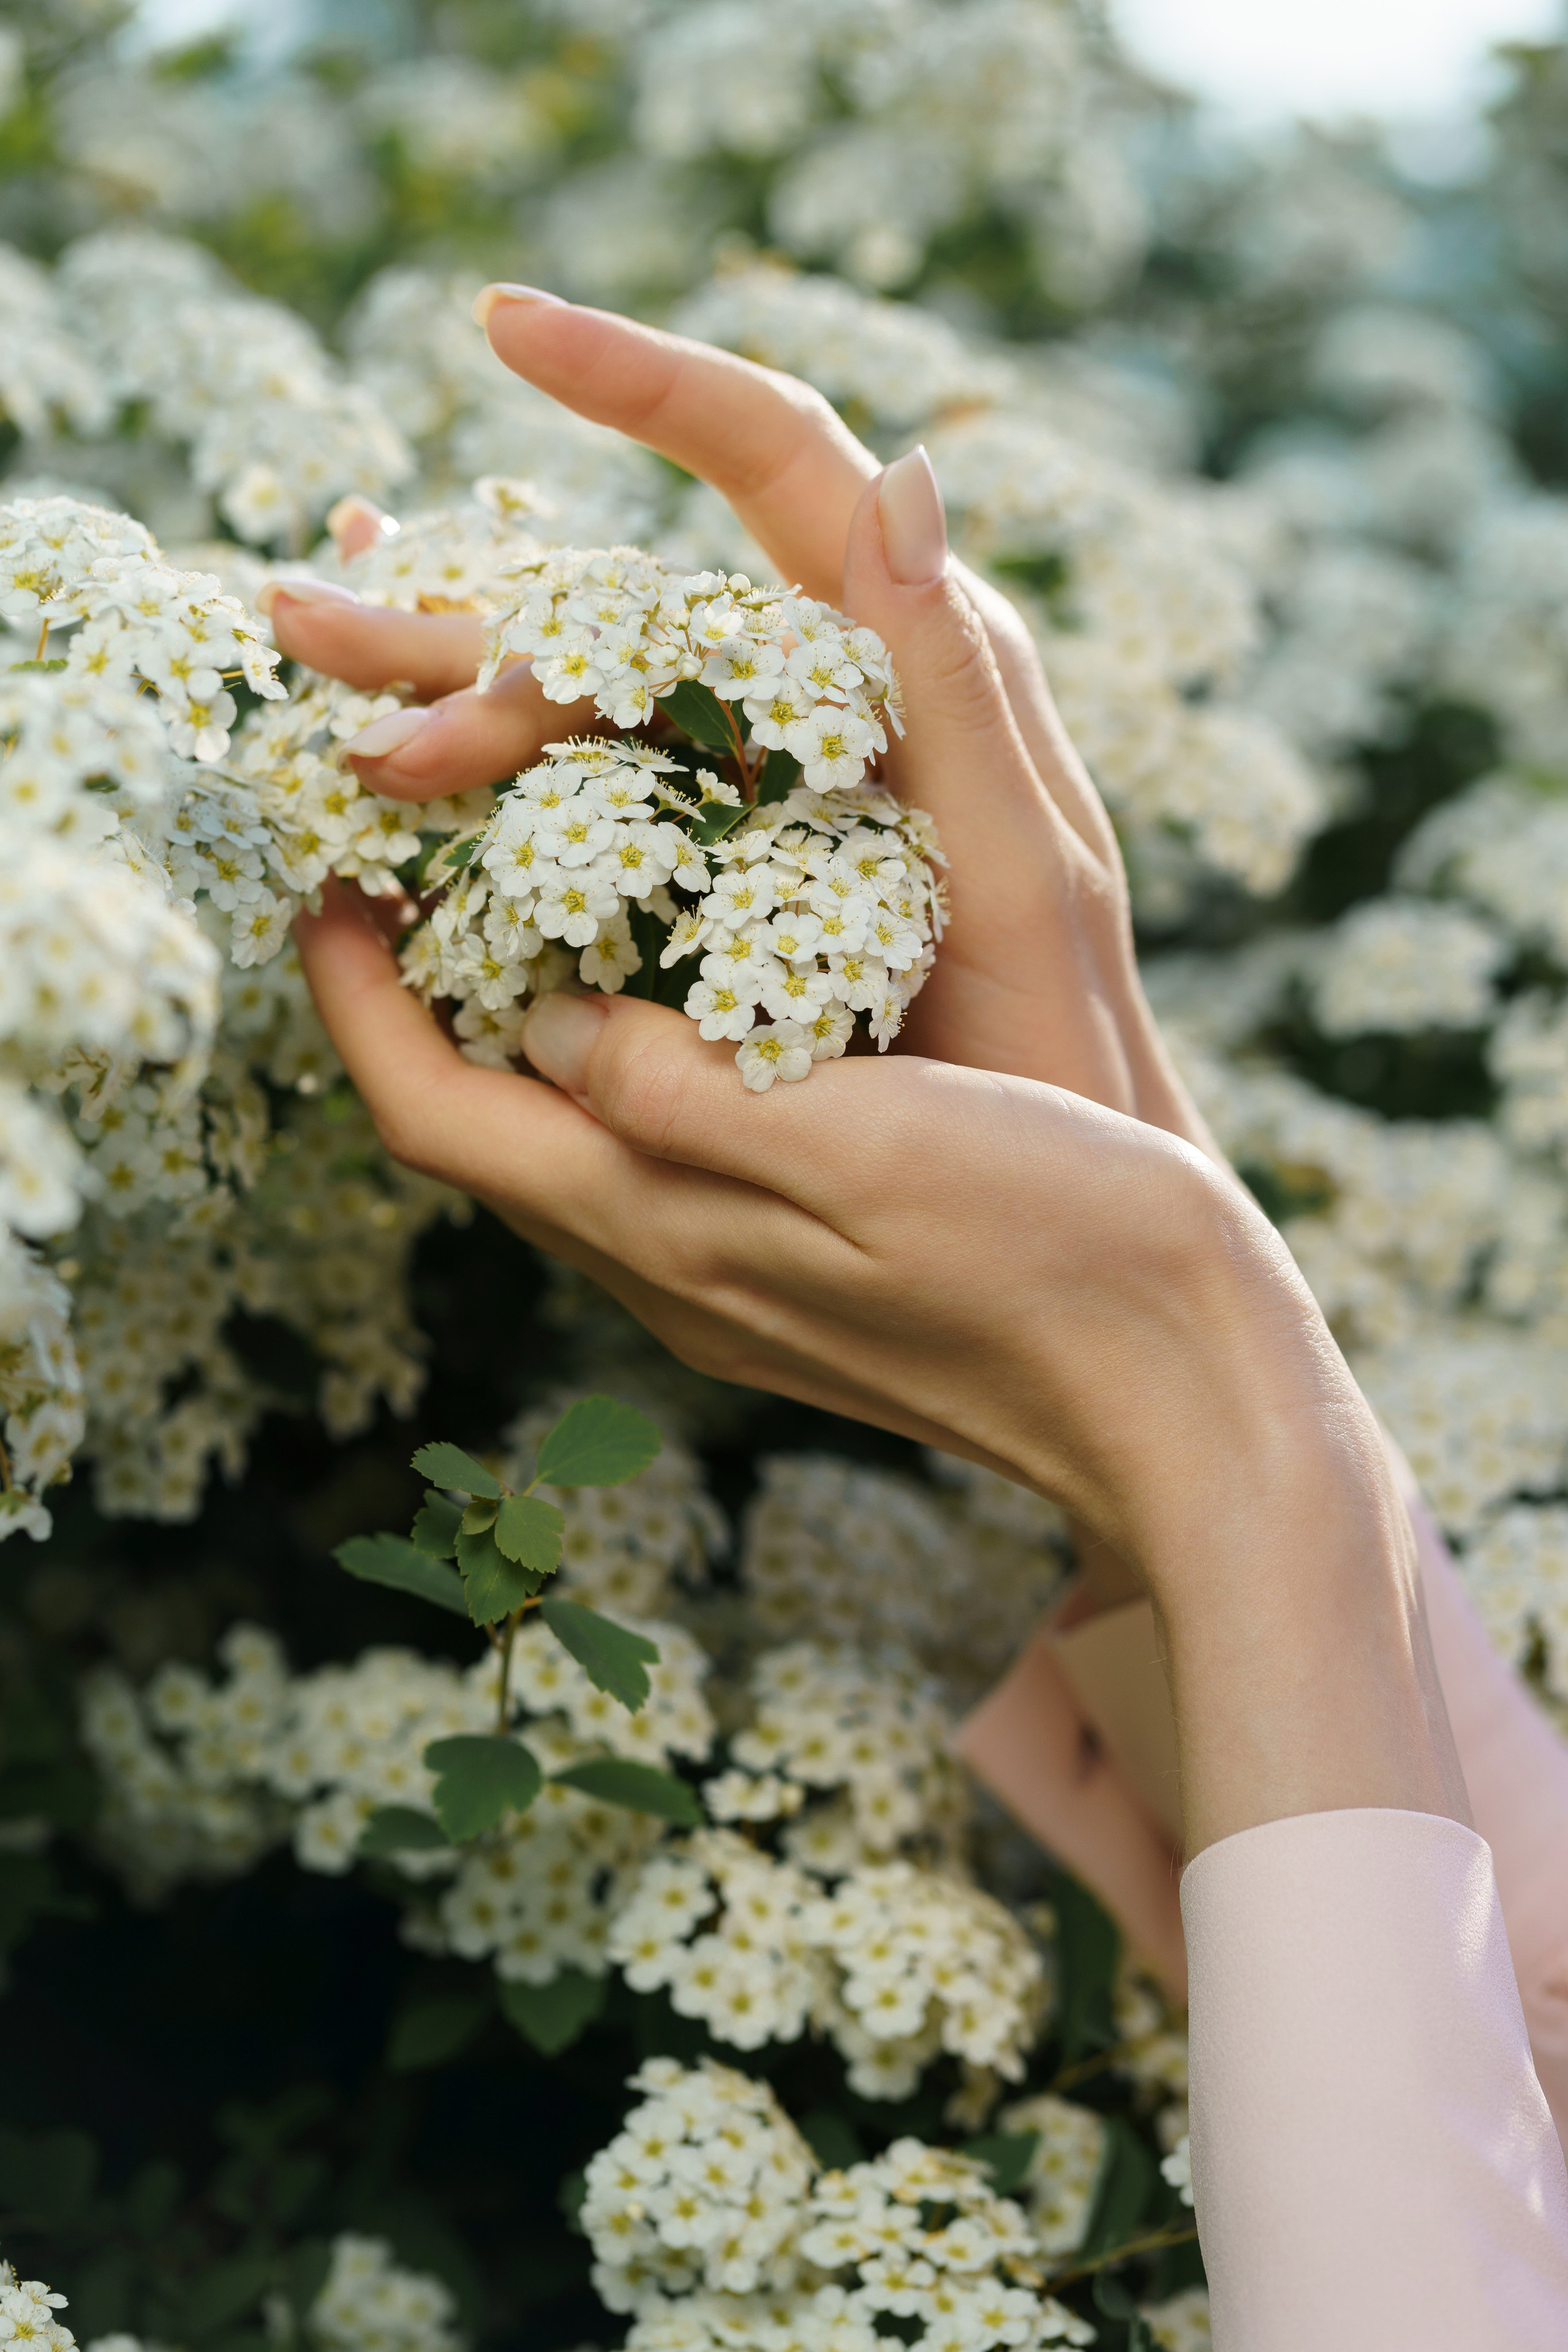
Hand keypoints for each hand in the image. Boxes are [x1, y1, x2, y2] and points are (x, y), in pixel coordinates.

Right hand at [271, 294, 1213, 1148]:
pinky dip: (489, 774)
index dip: (645, 381)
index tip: (505, 322)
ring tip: (310, 662)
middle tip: (305, 615)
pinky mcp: (724, 864)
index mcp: (911, 658)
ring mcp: (766, 778)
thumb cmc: (1062, 1043)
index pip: (776, 458)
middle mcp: (830, 691)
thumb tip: (907, 476)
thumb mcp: (1025, 877)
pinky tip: (391, 766)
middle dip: (463, 602)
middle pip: (628, 600)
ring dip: (445, 678)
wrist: (1058, 1178)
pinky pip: (589, 790)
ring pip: (585, 689)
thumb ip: (961, 688)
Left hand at [289, 921, 1464, 1851]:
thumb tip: (546, 1021)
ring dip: (509, 1035)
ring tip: (518, 903)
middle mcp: (674, 1272)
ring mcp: (733, 1287)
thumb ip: (682, 1094)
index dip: (356, 1002)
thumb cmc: (1053, 1256)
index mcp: (668, 1232)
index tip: (325, 881)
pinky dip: (615, 1067)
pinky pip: (653, 1162)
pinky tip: (670, 992)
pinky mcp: (801, 1280)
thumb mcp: (862, 1146)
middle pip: (481, 1136)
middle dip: (413, 1007)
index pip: (438, 1116)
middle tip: (408, 865)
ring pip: (564, 1150)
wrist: (1186, 1400)